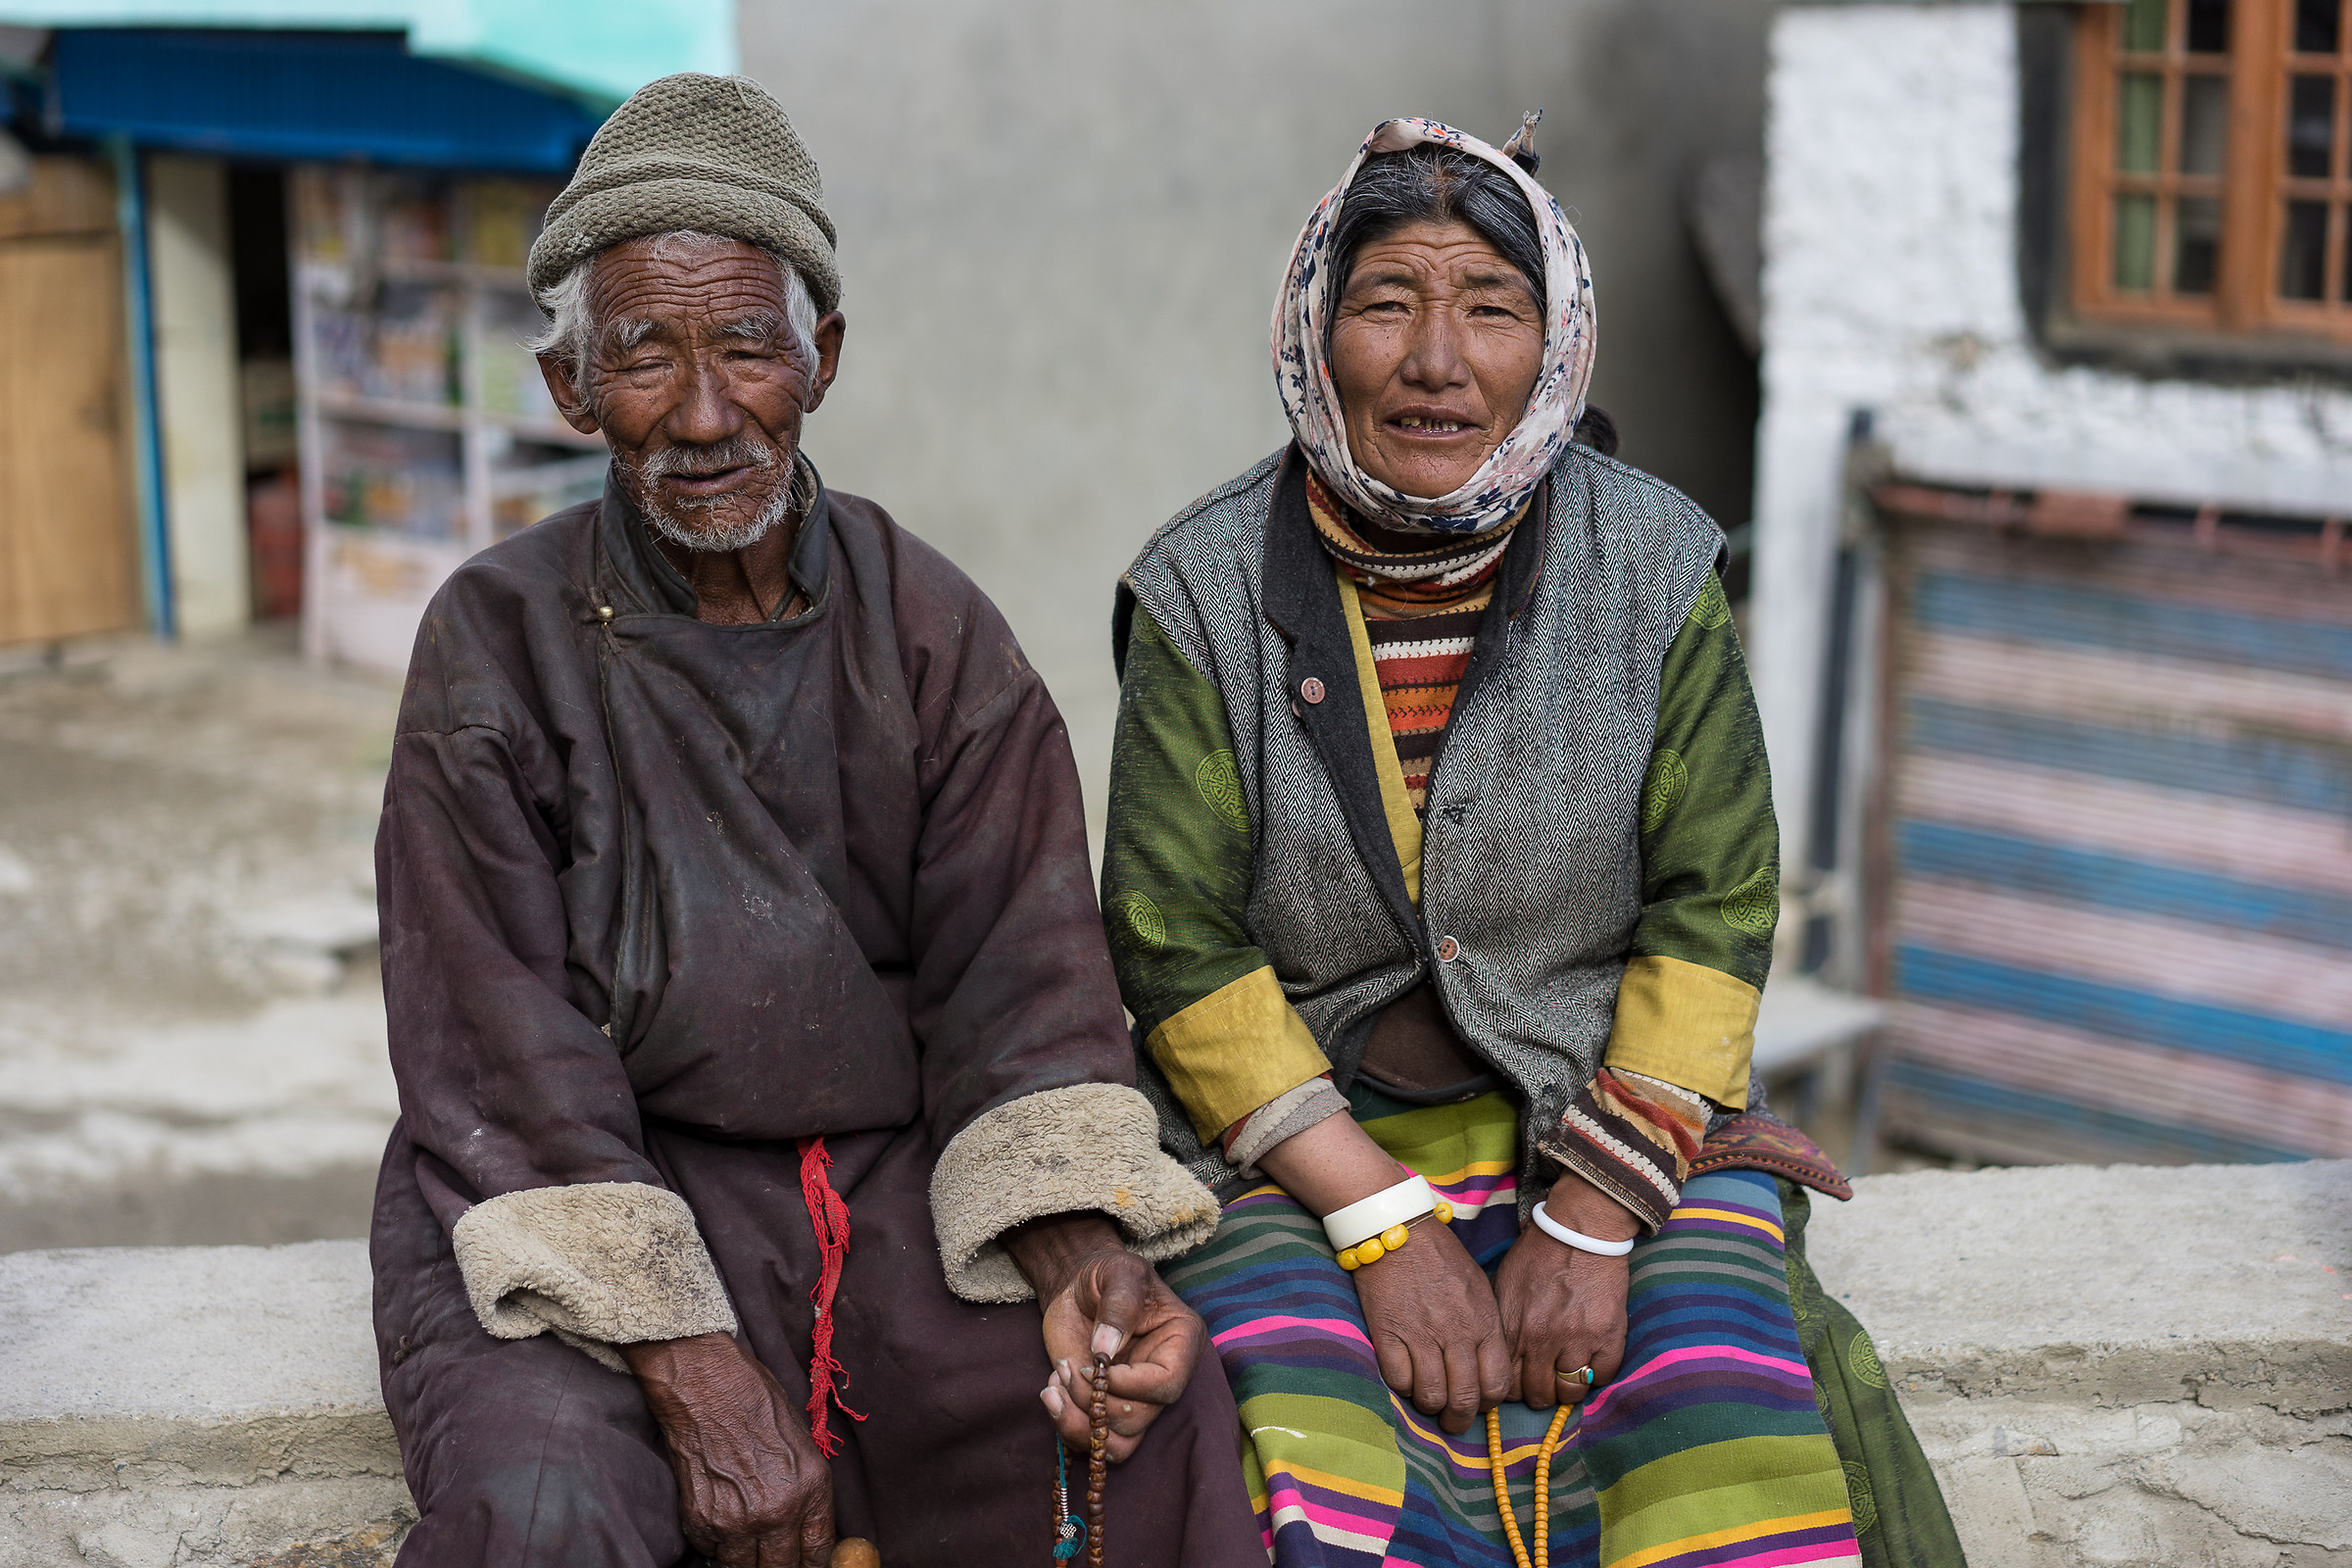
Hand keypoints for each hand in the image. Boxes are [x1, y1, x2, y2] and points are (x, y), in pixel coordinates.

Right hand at [622, 1332, 832, 1567]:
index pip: (818, 1552)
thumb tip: (809, 1529)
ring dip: (745, 1557)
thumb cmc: (756, 1401)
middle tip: (774, 1556)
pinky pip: (711, 1551)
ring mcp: (737, 1520)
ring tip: (744, 1533)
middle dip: (779, 1565)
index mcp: (811, 1489)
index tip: (805, 1563)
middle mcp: (777, 1512)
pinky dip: (715, 1541)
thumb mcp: (803, 1443)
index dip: (812, 1564)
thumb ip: (807, 1492)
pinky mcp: (702, 1520)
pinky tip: (719, 1513)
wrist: (706, 1384)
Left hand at [1004, 1213, 1206, 1461]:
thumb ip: (1118, 1305)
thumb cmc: (1107, 1274)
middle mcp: (1161, 1379)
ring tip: (1054, 1386)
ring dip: (1079, 1424)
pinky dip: (1065, 1424)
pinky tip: (1050, 1390)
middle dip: (1096, 1400)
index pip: (1167, 1385)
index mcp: (1179, 1343)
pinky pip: (1092, 1441)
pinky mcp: (1103, 1408)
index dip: (1131, 1385)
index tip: (1097, 1365)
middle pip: (1140, 1419)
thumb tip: (1106, 1349)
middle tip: (1069, 1368)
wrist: (1079, 1286)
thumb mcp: (1119, 1273)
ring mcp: (1131, 1399)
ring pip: (1118, 1445)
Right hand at [1352, 1216, 1513, 1432]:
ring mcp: (1421, 1334)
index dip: (1488, 1403)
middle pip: (1465, 1397)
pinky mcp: (1388, 1333)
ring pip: (1431, 1395)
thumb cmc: (1443, 1258)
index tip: (1479, 1403)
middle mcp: (1456, 1332)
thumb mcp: (1480, 1289)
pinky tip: (1405, 1380)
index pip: (1496, 1383)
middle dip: (1459, 1419)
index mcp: (1484, 1322)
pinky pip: (1398, 1380)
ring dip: (1430, 1407)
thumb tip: (1488, 1369)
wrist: (1399, 1231)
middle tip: (1452, 1421)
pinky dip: (1402, 1388)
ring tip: (1428, 1402)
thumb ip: (1487, 1329)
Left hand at [1495, 1171, 1635, 1409]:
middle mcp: (1542, 1338)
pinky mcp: (1608, 1334)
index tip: (1520, 1382)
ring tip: (1567, 1377)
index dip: (1512, 1389)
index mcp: (1512, 1327)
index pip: (1506, 1384)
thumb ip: (1500, 1325)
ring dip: (1567, 1390)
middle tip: (1545, 1383)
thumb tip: (1495, 1358)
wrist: (1580, 1231)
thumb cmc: (1537, 1255)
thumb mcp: (1502, 1285)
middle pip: (1537, 1395)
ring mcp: (1577, 1339)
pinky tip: (1591, 1363)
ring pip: (1569, 1393)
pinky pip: (1602, 1376)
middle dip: (1539, 1394)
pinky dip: (1597, 1376)